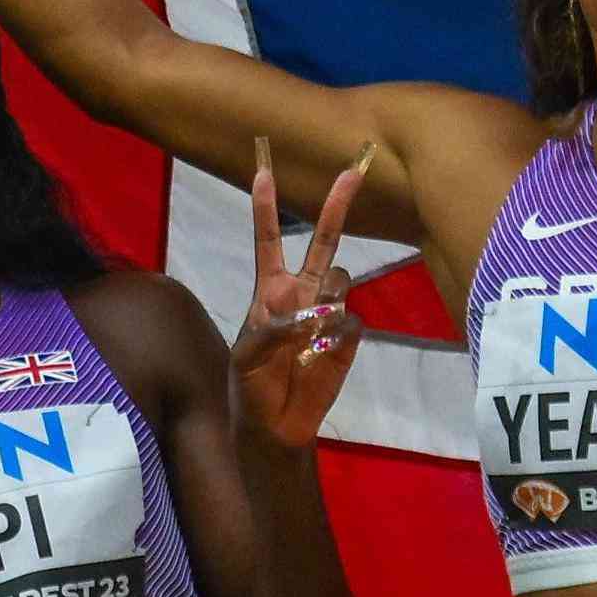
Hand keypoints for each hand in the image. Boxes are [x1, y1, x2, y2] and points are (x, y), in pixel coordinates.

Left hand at [228, 139, 367, 449]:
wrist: (277, 424)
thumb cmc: (252, 386)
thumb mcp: (246, 357)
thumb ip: (271, 329)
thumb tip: (308, 313)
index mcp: (270, 290)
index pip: (267, 242)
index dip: (265, 209)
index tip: (263, 172)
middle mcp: (303, 293)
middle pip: (322, 241)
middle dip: (335, 207)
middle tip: (350, 173)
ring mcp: (328, 313)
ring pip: (339, 280)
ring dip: (325, 299)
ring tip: (304, 336)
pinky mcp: (348, 337)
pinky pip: (350, 321)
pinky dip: (335, 335)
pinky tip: (319, 356)